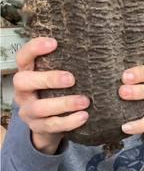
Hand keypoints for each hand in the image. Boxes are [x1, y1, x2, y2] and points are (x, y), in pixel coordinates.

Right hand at [13, 38, 89, 154]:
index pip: (23, 56)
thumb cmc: (57, 89)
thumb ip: (65, 63)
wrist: (49, 122)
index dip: (35, 48)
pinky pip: (51, 125)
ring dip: (64, 103)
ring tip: (85, 101)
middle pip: (23, 81)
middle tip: (72, 79)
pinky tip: (84, 116)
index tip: (54, 43)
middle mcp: (23, 90)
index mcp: (27, 72)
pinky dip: (69, 121)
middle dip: (49, 79)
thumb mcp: (57, 75)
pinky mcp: (37, 127)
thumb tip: (94, 48)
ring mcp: (28, 110)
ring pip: (39, 108)